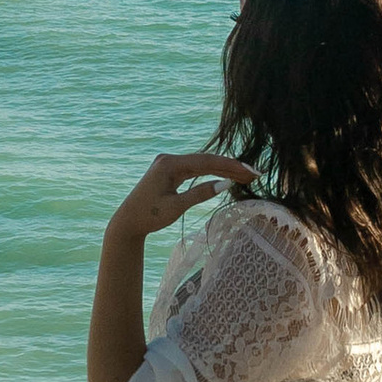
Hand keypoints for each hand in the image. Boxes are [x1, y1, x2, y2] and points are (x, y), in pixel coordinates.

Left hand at [107, 151, 254, 242]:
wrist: (127, 222)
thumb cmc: (149, 216)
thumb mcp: (176, 207)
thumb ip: (200, 193)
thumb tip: (225, 183)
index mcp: (169, 164)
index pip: (206, 161)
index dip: (230, 166)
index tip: (249, 171)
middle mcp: (169, 159)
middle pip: (206, 160)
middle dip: (231, 166)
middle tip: (254, 173)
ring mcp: (169, 164)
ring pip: (202, 164)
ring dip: (223, 169)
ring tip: (246, 175)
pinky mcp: (170, 171)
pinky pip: (195, 169)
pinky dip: (211, 173)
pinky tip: (227, 176)